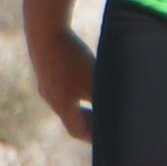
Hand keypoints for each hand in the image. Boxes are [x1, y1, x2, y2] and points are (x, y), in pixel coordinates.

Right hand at [25, 11, 97, 144]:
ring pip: (64, 97)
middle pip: (70, 115)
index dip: (93, 136)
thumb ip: (106, 100)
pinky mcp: (44, 64)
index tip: (107, 138)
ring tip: (96, 96)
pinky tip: (82, 73)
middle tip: (106, 120)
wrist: (43, 27)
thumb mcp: (94, 80)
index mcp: (61, 104)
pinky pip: (60, 81)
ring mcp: (45, 79)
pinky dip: (73, 84)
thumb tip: (123, 113)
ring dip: (80, 100)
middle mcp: (49, 95)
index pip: (77, 129)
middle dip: (88, 119)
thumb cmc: (72, 56)